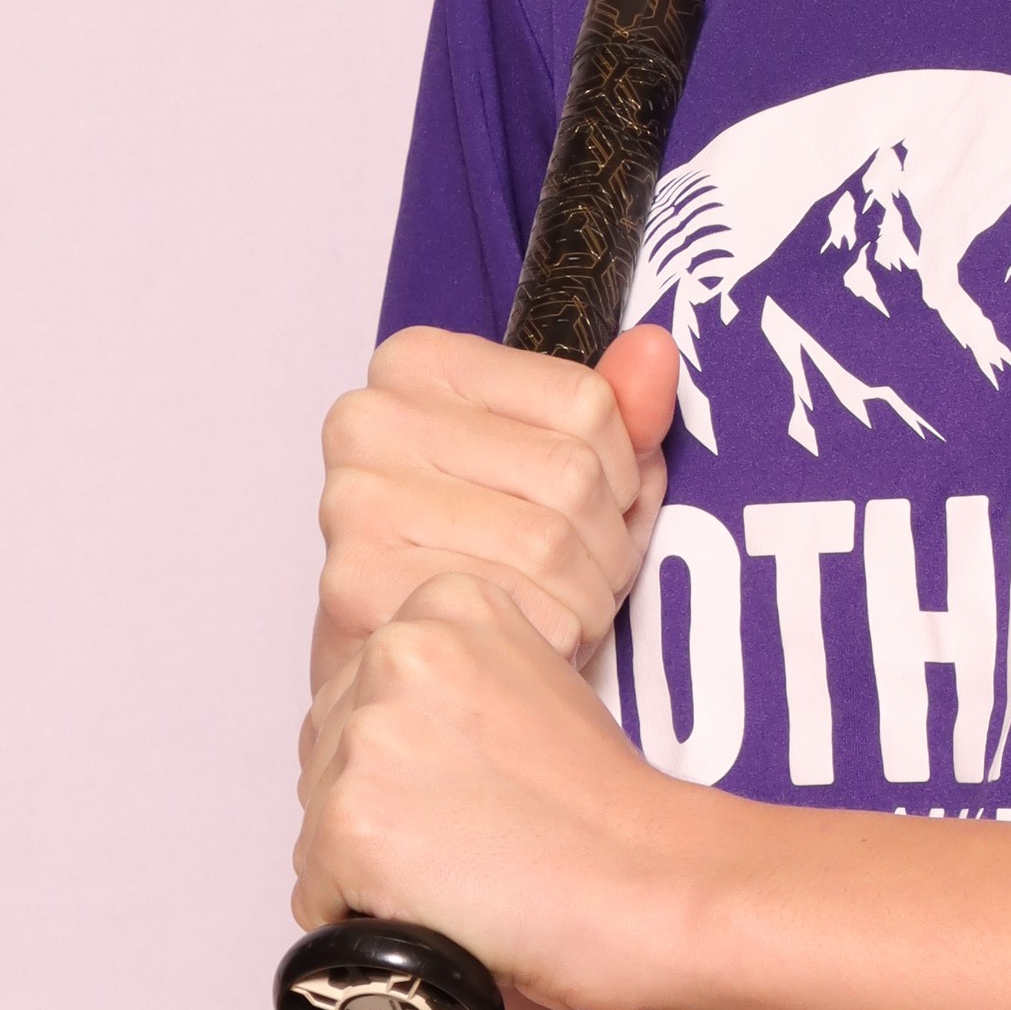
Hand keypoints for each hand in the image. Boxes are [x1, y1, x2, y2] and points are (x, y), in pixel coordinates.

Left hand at [292, 563, 730, 1009]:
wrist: (650, 882)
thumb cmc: (604, 808)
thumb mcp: (531, 683)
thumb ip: (447, 688)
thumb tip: (384, 748)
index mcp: (443, 605)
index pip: (360, 695)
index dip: (407, 760)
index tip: (469, 787)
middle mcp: (394, 653)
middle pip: (328, 756)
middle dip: (380, 809)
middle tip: (472, 837)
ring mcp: (367, 737)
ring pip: (318, 826)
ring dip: (373, 865)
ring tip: (466, 870)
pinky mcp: (350, 823)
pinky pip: (316, 893)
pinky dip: (365, 918)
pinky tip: (442, 905)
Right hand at [311, 321, 679, 688]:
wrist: (400, 659)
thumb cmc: (482, 550)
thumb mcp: (561, 463)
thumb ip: (617, 409)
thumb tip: (655, 350)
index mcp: (423, 362)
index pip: (586, 400)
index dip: (623, 473)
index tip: (601, 508)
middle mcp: (376, 416)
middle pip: (570, 473)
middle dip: (609, 546)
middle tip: (589, 579)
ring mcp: (357, 496)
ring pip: (547, 544)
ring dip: (584, 599)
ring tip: (562, 612)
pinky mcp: (356, 581)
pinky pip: (510, 607)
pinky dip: (546, 638)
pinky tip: (523, 639)